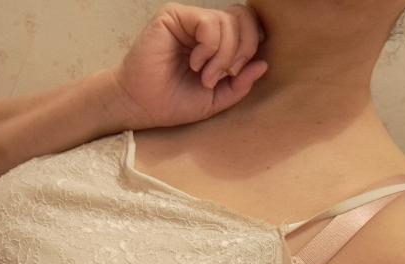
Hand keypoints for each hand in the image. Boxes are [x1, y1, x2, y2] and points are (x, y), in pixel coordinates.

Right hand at [109, 2, 267, 129]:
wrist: (141, 106)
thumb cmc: (173, 103)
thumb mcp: (215, 99)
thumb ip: (240, 85)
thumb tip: (264, 64)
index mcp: (216, 42)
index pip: (249, 27)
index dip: (250, 49)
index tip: (234, 75)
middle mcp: (204, 27)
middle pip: (244, 19)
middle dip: (242, 50)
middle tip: (225, 75)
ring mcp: (189, 20)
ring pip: (228, 21)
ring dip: (223, 54)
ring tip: (204, 75)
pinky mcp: (173, 16)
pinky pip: (208, 22)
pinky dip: (209, 47)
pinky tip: (195, 62)